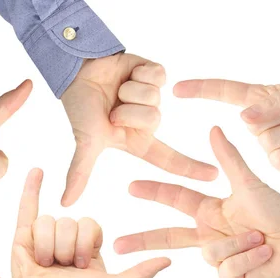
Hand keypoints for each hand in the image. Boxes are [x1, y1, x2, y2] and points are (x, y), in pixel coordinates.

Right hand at [11, 168, 170, 277]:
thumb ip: (140, 274)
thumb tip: (169, 260)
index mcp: (89, 243)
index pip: (89, 223)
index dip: (85, 242)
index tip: (81, 265)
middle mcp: (68, 235)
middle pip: (68, 221)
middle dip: (65, 247)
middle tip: (62, 267)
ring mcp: (45, 233)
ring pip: (47, 221)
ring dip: (47, 247)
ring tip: (45, 264)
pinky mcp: (23, 235)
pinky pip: (28, 206)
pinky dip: (32, 188)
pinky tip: (37, 170)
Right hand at [60, 54, 217, 205]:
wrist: (77, 71)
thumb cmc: (81, 108)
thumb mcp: (86, 142)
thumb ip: (80, 172)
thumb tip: (66, 204)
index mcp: (137, 141)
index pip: (168, 158)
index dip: (190, 168)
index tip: (214, 176)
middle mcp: (148, 121)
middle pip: (153, 119)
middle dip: (127, 111)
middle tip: (112, 107)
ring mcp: (153, 97)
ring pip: (155, 97)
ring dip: (129, 91)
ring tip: (117, 90)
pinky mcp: (155, 74)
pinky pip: (159, 76)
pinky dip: (138, 73)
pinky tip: (128, 73)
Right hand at [114, 127, 279, 277]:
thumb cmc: (275, 211)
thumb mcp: (250, 184)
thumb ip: (230, 159)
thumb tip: (214, 128)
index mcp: (208, 210)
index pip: (174, 199)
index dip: (153, 191)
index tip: (130, 186)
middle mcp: (207, 233)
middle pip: (167, 237)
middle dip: (141, 241)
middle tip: (116, 246)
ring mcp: (217, 256)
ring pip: (211, 253)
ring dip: (239, 244)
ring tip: (259, 238)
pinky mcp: (230, 276)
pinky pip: (227, 270)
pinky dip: (247, 259)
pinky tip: (261, 253)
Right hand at [174, 79, 279, 172]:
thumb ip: (271, 103)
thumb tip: (243, 117)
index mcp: (257, 100)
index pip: (222, 92)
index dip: (199, 90)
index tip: (176, 89)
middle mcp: (257, 123)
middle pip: (253, 126)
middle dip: (279, 121)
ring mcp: (266, 145)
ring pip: (268, 145)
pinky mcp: (278, 163)